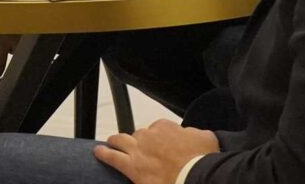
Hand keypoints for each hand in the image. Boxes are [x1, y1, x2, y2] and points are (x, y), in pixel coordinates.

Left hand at [93, 120, 220, 183]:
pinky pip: (112, 157)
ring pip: (121, 141)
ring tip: (112, 143)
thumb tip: (191, 134)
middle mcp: (150, 135)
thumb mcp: (206, 138)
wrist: (195, 176)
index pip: (157, 128)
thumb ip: (195, 133)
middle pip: (139, 135)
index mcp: (166, 127)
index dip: (158, 138)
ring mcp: (139, 150)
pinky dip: (104, 154)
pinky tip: (98, 152)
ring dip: (116, 142)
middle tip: (141, 150)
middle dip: (138, 141)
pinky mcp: (132, 167)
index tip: (162, 145)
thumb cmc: (203, 159)